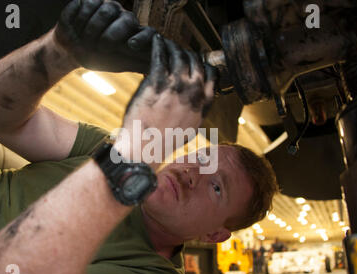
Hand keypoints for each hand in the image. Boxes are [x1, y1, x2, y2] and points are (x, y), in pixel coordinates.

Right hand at [54, 0, 155, 72]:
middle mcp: (125, 19)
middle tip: (99, 47)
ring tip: (83, 39)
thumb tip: (156, 69)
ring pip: (107, 9)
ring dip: (91, 28)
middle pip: (127, 18)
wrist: (72, 51)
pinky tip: (76, 26)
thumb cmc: (99, 59)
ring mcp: (109, 8)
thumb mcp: (118, 64)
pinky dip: (80, 17)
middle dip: (111, 35)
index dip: (142, 38)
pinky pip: (89, 3)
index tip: (132, 45)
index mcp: (136, 36)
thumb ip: (138, 64)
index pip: (148, 33)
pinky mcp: (93, 1)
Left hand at [115, 34, 217, 168]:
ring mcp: (176, 86)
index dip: (203, 65)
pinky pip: (161, 56)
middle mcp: (193, 92)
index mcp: (203, 104)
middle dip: (188, 54)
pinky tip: (155, 41)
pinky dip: (159, 45)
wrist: (144, 148)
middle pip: (195, 62)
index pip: (212, 74)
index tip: (195, 62)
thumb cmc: (164, 141)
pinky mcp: (157, 83)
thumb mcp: (190, 129)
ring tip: (167, 44)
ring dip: (173, 47)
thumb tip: (198, 103)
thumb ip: (197, 112)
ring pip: (179, 56)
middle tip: (179, 51)